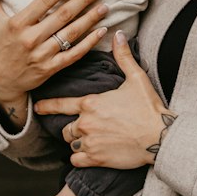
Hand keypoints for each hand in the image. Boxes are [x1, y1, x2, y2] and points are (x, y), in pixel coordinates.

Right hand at [0, 0, 108, 112]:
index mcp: (17, 24)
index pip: (44, 2)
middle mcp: (30, 39)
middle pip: (62, 16)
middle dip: (82, 0)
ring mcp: (42, 55)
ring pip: (71, 34)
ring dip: (90, 19)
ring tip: (104, 6)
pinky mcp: (51, 69)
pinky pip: (74, 54)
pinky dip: (89, 43)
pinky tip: (102, 31)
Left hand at [36, 32, 167, 168]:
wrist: (159, 137)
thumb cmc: (148, 107)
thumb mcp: (136, 78)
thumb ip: (123, 56)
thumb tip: (117, 34)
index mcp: (90, 103)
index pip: (60, 104)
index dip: (47, 106)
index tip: (37, 107)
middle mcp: (85, 122)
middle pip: (66, 128)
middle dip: (73, 128)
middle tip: (86, 128)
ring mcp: (89, 142)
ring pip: (70, 144)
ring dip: (77, 143)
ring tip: (91, 141)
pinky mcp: (96, 159)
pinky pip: (76, 160)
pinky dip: (80, 158)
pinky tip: (90, 155)